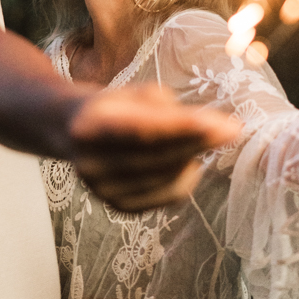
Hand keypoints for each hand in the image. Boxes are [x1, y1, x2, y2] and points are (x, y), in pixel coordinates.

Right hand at [68, 82, 240, 210]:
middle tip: (231, 128)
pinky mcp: (115, 205)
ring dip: (191, 156)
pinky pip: (165, 198)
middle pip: (159, 156)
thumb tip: (212, 127)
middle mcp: (90, 162)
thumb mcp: (133, 93)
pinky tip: (188, 163)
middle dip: (199, 141)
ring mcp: (101, 189)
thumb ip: (168, 108)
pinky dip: (184, 180)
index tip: (226, 124)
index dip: (187, 128)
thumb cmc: (111, 104)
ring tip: (197, 138)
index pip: (146, 129)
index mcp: (89, 124)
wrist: (67, 129)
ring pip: (166, 177)